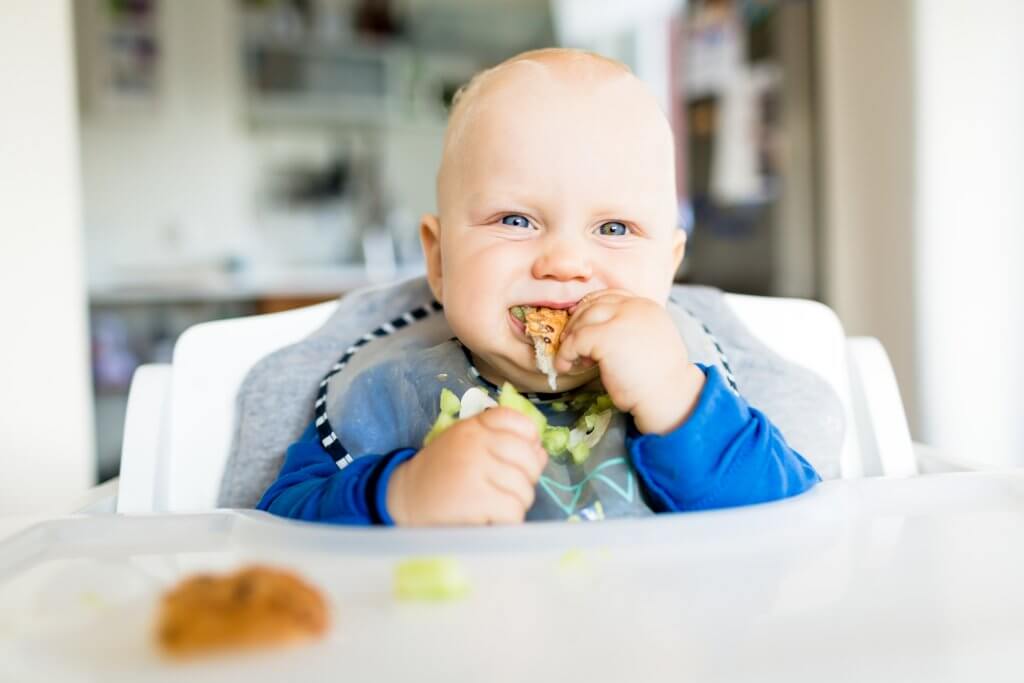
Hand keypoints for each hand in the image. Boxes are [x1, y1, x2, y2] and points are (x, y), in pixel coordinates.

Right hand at [386, 407, 547, 525]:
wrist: (404, 497)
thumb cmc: (442, 473)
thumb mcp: (468, 445)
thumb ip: (502, 442)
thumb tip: (541, 453)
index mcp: (475, 426)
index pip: (518, 421)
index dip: (529, 441)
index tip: (518, 458)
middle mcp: (476, 442)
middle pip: (529, 459)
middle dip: (526, 479)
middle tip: (507, 490)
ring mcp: (476, 468)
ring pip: (524, 488)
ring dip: (515, 504)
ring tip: (493, 506)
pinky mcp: (475, 498)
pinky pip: (513, 510)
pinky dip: (507, 521)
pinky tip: (490, 519)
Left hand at [554, 289, 705, 434]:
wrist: (667, 396)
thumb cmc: (658, 378)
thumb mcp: (649, 342)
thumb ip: (629, 330)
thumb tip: (598, 332)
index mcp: (647, 307)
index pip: (612, 296)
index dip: (591, 307)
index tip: (580, 321)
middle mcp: (634, 307)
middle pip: (594, 305)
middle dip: (577, 322)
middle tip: (569, 341)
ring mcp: (620, 319)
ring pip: (583, 320)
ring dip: (570, 339)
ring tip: (569, 358)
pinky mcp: (606, 337)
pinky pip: (576, 341)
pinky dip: (565, 353)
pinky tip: (564, 366)